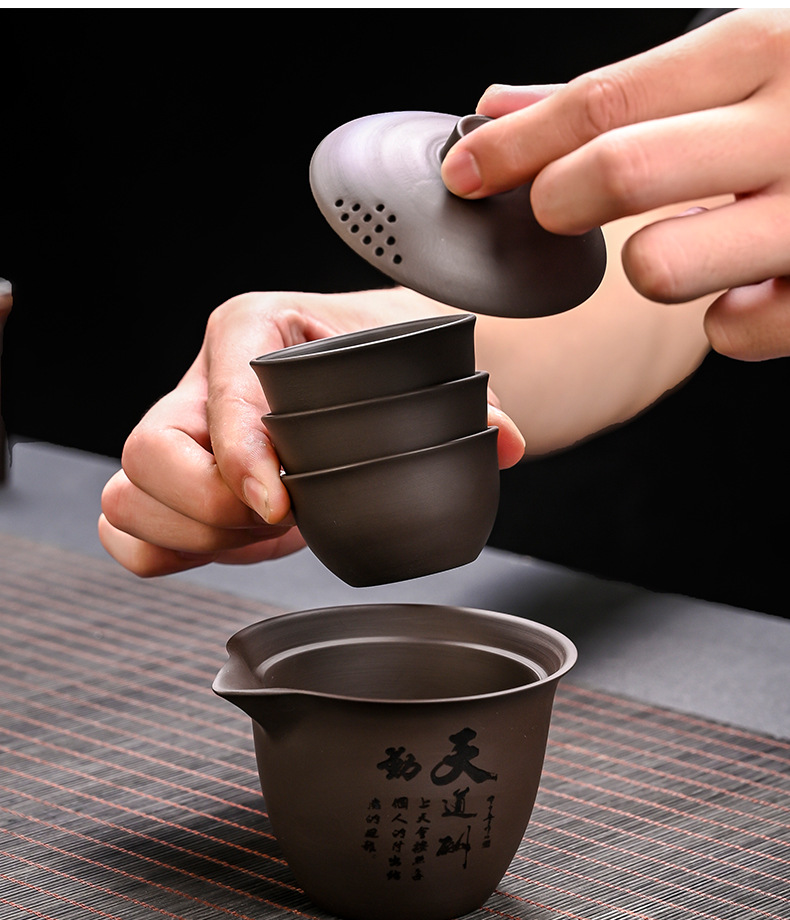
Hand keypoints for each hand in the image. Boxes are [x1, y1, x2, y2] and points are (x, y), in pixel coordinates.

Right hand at [99, 288, 525, 576]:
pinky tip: (234, 549)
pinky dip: (168, 556)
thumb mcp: (421, 365)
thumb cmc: (380, 359)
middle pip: (146, 454)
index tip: (281, 507)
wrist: (363, 370)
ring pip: (126, 498)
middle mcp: (202, 381)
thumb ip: (470, 406)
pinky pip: (127, 532)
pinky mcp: (176, 487)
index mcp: (252, 328)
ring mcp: (181, 435)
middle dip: (208, 510)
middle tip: (278, 525)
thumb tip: (505, 443)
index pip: (222, 395)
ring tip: (263, 536)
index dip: (241, 458)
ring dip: (190, 538)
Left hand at [440, 9, 789, 360]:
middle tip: (555, 213)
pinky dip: (723, 323)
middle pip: (625, 170)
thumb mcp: (751, 62)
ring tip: (672, 249)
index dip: (519, 142)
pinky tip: (742, 292)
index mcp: (769, 48)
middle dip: (559, 200)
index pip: (608, 95)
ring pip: (664, 266)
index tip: (465, 172)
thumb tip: (501, 105)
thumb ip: (630, 91)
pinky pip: (734, 335)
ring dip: (646, 268)